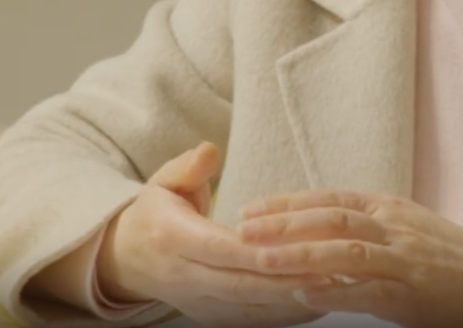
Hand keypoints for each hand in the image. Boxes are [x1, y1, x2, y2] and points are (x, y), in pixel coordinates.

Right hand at [104, 142, 333, 327]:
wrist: (126, 258)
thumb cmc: (156, 212)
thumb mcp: (165, 180)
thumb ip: (189, 166)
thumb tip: (210, 152)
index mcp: (172, 237)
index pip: (219, 248)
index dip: (258, 252)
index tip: (296, 247)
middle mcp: (183, 275)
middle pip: (240, 284)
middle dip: (287, 282)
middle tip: (332, 272)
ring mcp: (196, 301)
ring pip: (249, 307)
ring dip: (292, 301)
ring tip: (335, 288)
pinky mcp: (209, 316)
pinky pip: (249, 319)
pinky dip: (283, 315)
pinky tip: (316, 303)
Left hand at [238, 190, 462, 327]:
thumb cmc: (443, 255)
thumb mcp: (403, 224)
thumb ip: (362, 222)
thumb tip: (311, 222)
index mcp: (387, 208)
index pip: (329, 198)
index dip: (288, 203)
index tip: (251, 209)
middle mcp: (393, 228)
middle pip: (332, 218)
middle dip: (284, 223)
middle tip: (243, 228)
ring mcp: (403, 260)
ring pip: (346, 251)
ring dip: (301, 255)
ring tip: (263, 259)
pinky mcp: (412, 293)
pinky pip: (369, 291)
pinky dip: (336, 292)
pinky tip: (306, 295)